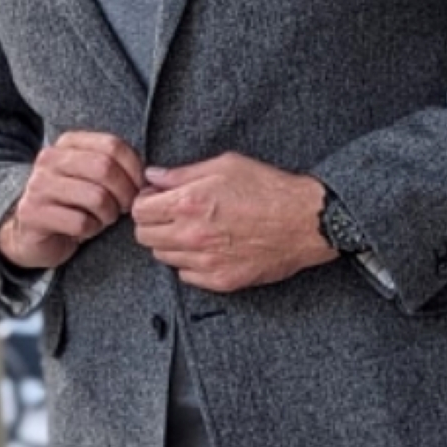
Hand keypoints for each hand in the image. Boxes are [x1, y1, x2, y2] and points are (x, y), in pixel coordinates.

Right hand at [0, 131, 144, 270]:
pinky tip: (83, 228)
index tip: (138, 188)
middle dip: (125, 194)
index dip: (135, 170)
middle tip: (123, 208)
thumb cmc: (75, 203)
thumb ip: (118, 167)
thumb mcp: (95, 178)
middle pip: (105, 169)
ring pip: (96, 197)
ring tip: (101, 218)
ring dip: (108, 215)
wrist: (33, 231)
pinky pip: (81, 222)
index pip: (113, 145)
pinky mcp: (32, 213)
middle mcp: (49, 159)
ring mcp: (38, 185)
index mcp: (68, 143)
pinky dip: (91, 229)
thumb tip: (151, 177)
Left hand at [131, 153, 334, 293]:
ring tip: (194, 231)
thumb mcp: (226, 166)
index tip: (157, 199)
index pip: (139, 211)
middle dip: (153, 223)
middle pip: (145, 237)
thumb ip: (183, 173)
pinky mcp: (222, 280)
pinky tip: (208, 249)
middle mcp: (193, 235)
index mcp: (189, 203)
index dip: (145, 202)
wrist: (308, 221)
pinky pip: (187, 276)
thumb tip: (153, 176)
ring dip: (171, 244)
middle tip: (172, 215)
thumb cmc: (271, 189)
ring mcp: (207, 261)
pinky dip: (190, 263)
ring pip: (164, 258)